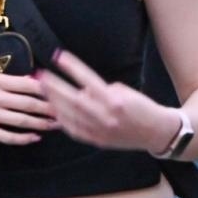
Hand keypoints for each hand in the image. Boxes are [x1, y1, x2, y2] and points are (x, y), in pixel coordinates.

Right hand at [0, 72, 54, 144]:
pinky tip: (34, 138)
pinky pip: (8, 136)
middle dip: (50, 109)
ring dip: (41, 124)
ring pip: (22, 120)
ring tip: (55, 125)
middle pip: (29, 103)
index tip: (61, 94)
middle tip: (64, 112)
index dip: (47, 90)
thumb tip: (33, 82)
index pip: (27, 84)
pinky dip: (24, 138)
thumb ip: (6, 82)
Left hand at [35, 50, 177, 152]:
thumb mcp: (126, 92)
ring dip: (53, 101)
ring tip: (42, 89)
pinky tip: (53, 109)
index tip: (59, 56)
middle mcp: (105, 117)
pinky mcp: (96, 141)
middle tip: (40, 74)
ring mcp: (99, 131)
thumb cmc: (142, 108)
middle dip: (54, 86)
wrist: (157, 132)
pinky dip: (61, 119)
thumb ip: (101, 90)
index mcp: (114, 101)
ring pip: (69, 116)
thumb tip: (82, 88)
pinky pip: (73, 130)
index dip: (72, 68)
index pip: (88, 80)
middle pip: (72, 100)